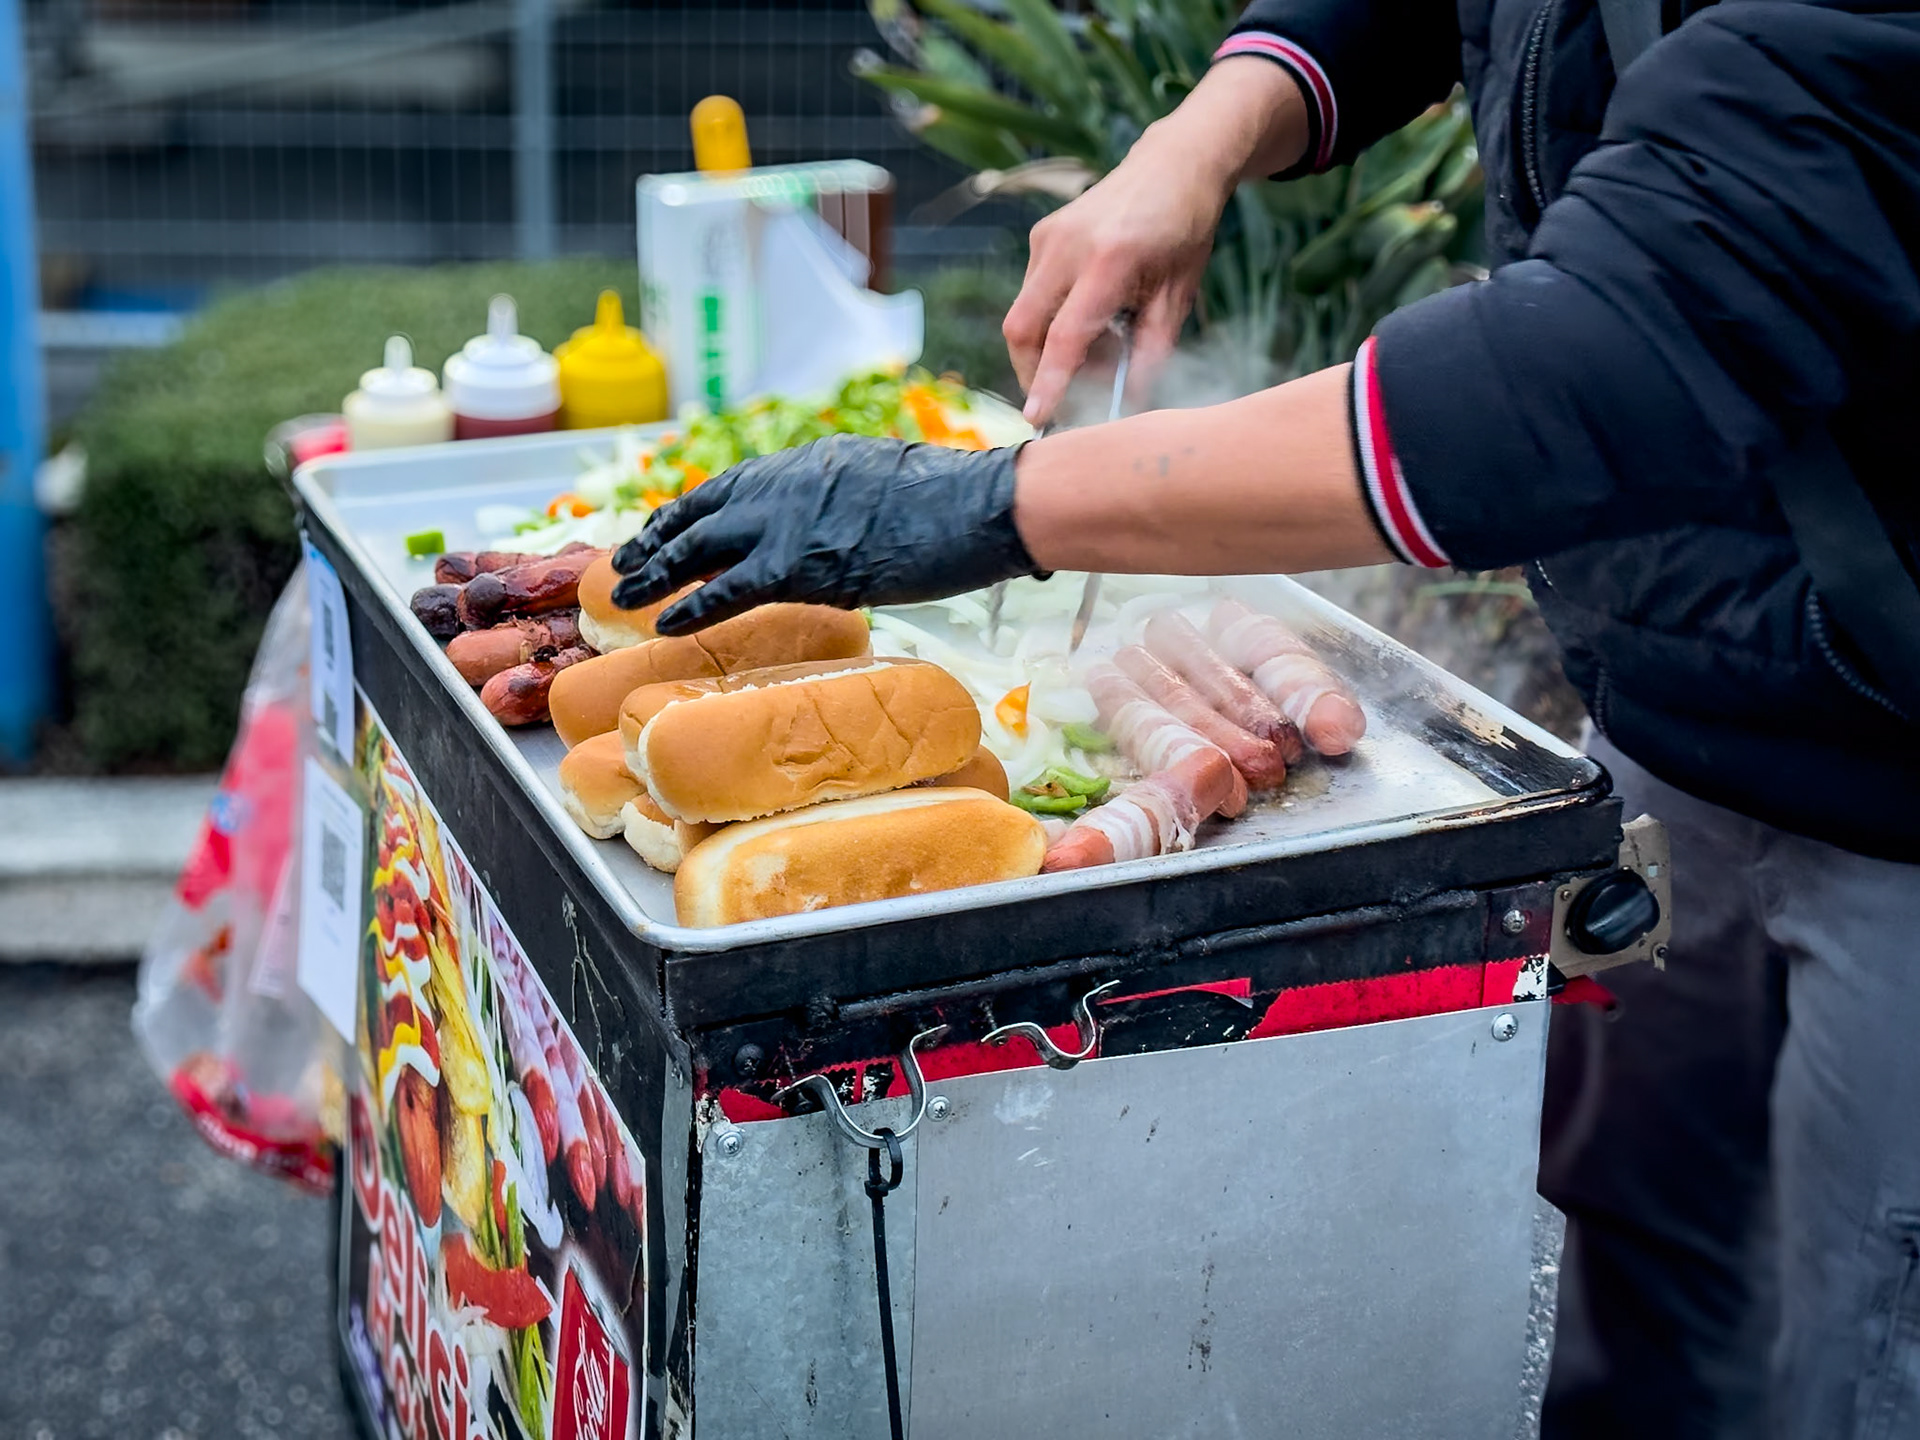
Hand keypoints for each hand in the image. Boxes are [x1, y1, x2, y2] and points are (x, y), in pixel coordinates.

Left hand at [608, 436, 1045, 632]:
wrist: (980, 504)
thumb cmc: (953, 501)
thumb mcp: (882, 484)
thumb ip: (842, 502)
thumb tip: (831, 531)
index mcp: (807, 463)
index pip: (730, 487)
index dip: (688, 511)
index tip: (660, 529)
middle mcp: (786, 483)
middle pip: (702, 512)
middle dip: (656, 539)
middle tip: (622, 563)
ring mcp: (789, 520)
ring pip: (701, 546)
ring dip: (655, 572)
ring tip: (621, 595)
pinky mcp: (800, 563)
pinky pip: (729, 588)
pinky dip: (691, 605)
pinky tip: (663, 622)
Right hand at [1004, 57, 1309, 423]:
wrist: (1174, 163)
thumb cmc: (1184, 228)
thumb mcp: (1178, 295)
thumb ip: (1151, 353)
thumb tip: (1125, 404)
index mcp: (1108, 259)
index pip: (1066, 334)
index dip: (1049, 381)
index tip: (1038, 418)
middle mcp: (1067, 245)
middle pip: (1022, 328)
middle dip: (1033, 372)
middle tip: (1063, 397)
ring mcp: (1048, 237)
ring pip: (1024, 315)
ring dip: (1048, 348)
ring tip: (1098, 350)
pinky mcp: (1041, 236)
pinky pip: (1032, 294)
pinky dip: (1052, 322)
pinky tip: (1091, 319)